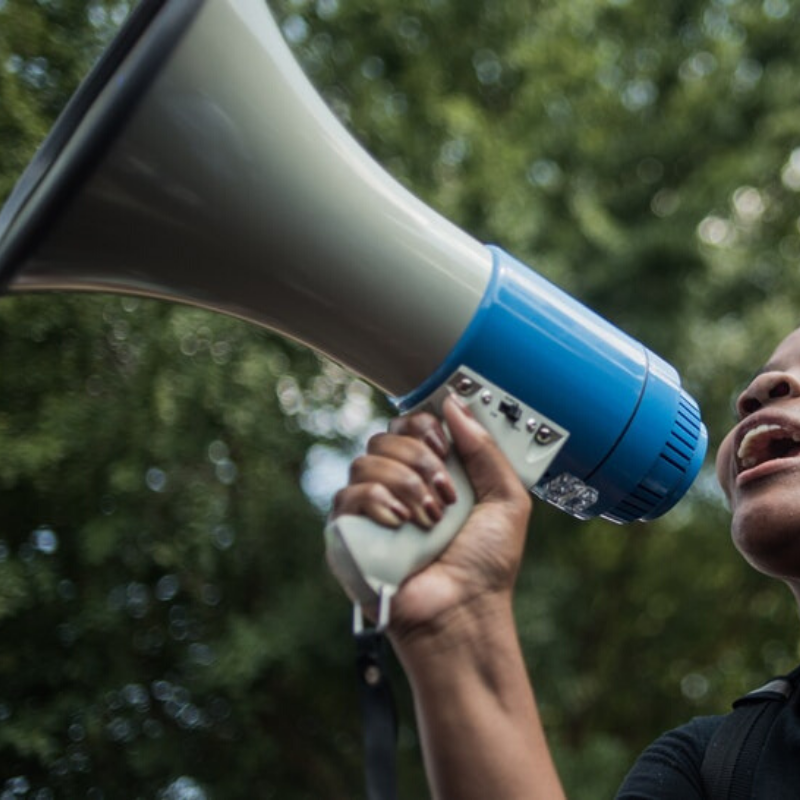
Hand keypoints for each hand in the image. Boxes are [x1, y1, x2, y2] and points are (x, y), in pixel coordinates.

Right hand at [330, 394, 532, 642]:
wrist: (464, 612)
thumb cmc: (487, 565)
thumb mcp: (507, 500)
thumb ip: (486, 448)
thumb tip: (454, 404)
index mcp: (430, 473)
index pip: (408, 424)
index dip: (424, 427)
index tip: (445, 450)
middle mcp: (397, 485)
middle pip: (384, 437)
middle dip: (419, 461)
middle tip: (445, 495)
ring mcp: (371, 509)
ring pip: (365, 462)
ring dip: (405, 486)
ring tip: (429, 520)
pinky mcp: (349, 534)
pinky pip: (347, 496)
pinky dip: (376, 502)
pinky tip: (400, 524)